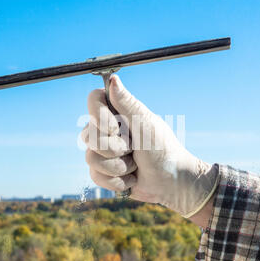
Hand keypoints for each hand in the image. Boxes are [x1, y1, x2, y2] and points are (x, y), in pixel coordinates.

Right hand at [81, 75, 218, 218]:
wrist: (172, 182)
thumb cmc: (163, 149)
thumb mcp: (146, 123)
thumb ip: (126, 103)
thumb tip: (112, 79)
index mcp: (118, 113)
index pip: (93, 100)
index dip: (98, 116)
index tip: (115, 128)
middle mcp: (108, 130)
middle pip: (87, 135)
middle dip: (114, 148)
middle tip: (134, 149)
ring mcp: (104, 152)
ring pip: (90, 158)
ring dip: (118, 166)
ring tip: (135, 165)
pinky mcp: (104, 172)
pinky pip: (95, 176)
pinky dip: (116, 180)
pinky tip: (131, 178)